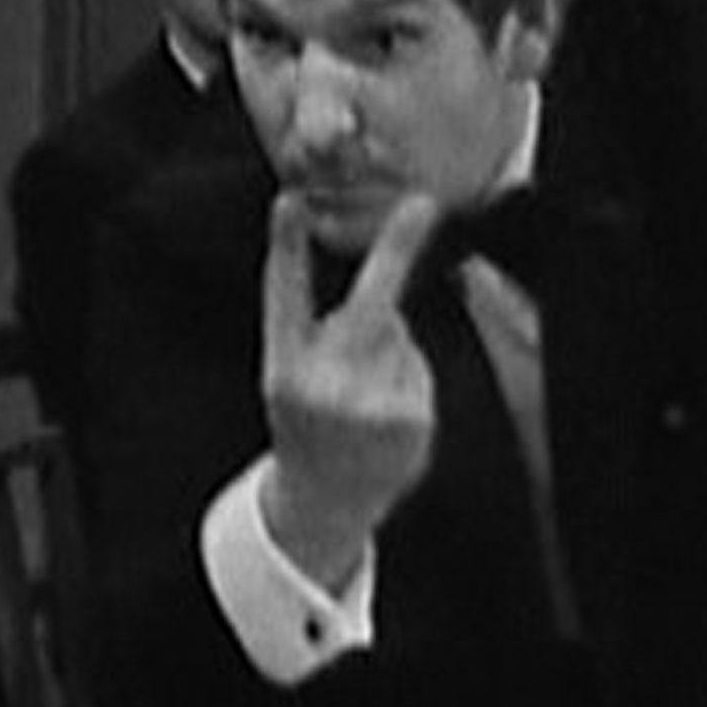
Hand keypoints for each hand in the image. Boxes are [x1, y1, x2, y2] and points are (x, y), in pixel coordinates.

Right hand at [261, 191, 442, 590]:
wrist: (323, 503)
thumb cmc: (307, 426)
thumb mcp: (287, 379)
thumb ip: (315, 334)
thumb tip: (381, 299)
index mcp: (284, 369)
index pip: (283, 297)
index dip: (286, 247)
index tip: (288, 202)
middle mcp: (323, 386)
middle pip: (369, 305)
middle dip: (397, 249)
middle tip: (423, 205)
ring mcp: (369, 406)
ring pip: (397, 333)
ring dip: (388, 347)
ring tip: (363, 394)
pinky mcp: (408, 420)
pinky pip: (417, 365)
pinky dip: (407, 376)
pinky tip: (385, 413)